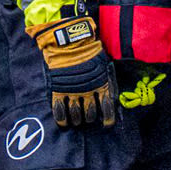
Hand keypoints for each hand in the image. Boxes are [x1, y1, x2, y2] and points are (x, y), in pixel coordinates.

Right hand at [28, 2, 116, 127]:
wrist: (70, 43)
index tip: (106, 125)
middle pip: (90, 113)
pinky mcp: (59, 90)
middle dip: (90, 118)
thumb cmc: (89, 52)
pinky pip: (60, 110)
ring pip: (76, 114)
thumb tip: (111, 93)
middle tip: (88, 119)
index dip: (107, 119)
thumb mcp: (103, 66)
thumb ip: (106, 80)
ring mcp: (72, 92)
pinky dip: (62, 119)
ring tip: (78, 121)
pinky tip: (64, 124)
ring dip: (78, 119)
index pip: (107, 107)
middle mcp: (88, 91)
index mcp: (101, 84)